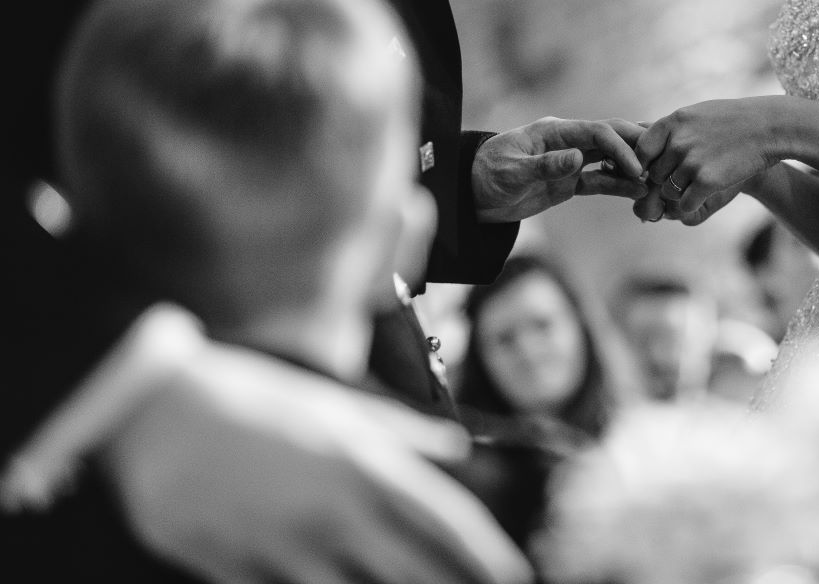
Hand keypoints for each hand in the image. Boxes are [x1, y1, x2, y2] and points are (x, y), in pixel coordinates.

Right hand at [101, 342, 531, 583]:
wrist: (153, 411)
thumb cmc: (254, 400)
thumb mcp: (335, 406)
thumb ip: (401, 433)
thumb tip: (456, 449)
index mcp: (361, 463)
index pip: (443, 521)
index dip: (486, 556)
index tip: (517, 578)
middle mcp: (333, 511)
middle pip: (414, 570)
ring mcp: (284, 549)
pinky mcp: (236, 574)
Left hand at [473, 117, 646, 223]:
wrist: (472, 194)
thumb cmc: (487, 175)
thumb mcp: (513, 171)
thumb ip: (546, 165)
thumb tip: (578, 158)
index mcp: (554, 131)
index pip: (597, 133)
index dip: (620, 147)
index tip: (637, 168)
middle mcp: (567, 142)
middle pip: (610, 139)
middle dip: (637, 150)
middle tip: (663, 164)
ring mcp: (570, 161)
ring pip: (610, 161)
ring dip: (632, 170)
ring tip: (657, 183)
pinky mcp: (568, 182)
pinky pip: (600, 182)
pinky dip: (619, 187)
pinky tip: (639, 193)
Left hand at [633, 99, 779, 221]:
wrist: (768, 128)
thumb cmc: (731, 121)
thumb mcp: (695, 114)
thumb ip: (668, 129)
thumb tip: (636, 130)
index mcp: (671, 123)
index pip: (641, 151)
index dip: (645, 165)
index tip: (658, 168)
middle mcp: (677, 142)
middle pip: (655, 175)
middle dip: (666, 180)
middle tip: (686, 177)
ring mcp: (692, 162)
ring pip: (669, 192)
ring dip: (680, 193)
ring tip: (700, 182)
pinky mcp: (707, 181)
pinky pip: (685, 205)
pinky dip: (692, 205)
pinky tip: (705, 195)